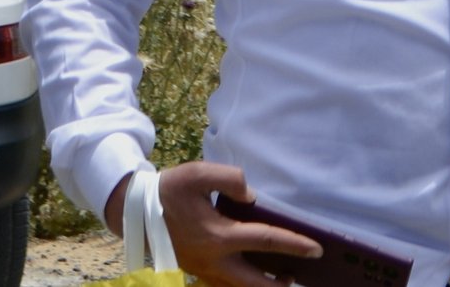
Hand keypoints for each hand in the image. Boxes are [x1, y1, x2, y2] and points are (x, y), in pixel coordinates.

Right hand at [105, 162, 320, 286]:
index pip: (267, 240)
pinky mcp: (194, 269)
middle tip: (300, 276)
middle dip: (278, 284)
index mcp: (218, 236)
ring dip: (260, 285)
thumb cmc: (169, 190)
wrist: (132, 210)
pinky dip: (241, 283)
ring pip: (236, 286)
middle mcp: (212, 259)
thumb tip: (252, 197)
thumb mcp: (200, 174)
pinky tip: (253, 274)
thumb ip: (232, 179)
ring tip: (282, 279)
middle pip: (253, 282)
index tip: (317, 249)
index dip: (295, 244)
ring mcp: (201, 268)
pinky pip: (223, 283)